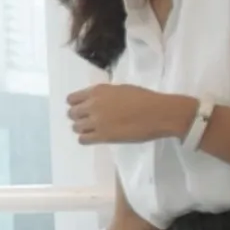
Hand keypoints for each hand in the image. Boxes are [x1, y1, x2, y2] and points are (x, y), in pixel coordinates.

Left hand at [66, 84, 196, 144]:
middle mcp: (93, 105)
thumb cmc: (144, 98)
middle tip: (86, 120)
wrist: (158, 113)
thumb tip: (95, 100)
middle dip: (77, 116)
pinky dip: (86, 139)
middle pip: (72, 113)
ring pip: (75, 127)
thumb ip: (104, 94)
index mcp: (97, 91)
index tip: (80, 107)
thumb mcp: (120, 89)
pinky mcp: (102, 136)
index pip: (72, 99)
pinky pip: (83, 139)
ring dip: (81, 128)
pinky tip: (94, 137)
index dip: (75, 104)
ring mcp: (96, 121)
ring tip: (92, 129)